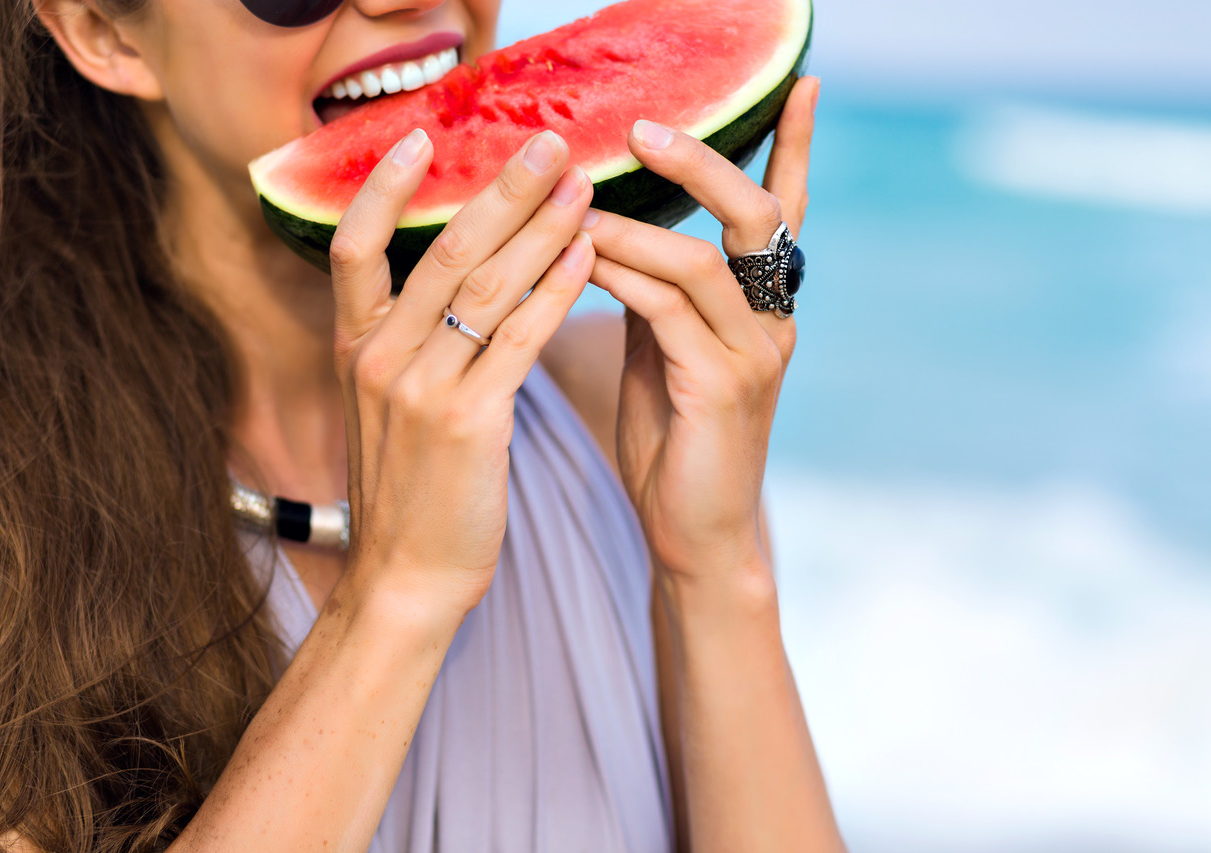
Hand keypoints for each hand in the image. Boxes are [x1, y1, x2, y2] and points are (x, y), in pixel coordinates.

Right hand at [329, 128, 594, 612]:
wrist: (405, 579)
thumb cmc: (408, 492)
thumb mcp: (385, 410)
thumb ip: (407, 346)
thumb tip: (448, 288)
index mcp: (355, 348)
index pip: (353, 245)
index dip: (383, 186)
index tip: (422, 133)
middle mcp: (379, 357)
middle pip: (442, 250)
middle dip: (499, 189)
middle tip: (545, 140)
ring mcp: (419, 388)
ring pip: (487, 285)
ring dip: (541, 227)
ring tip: (582, 183)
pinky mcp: (468, 422)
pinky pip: (520, 338)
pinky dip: (556, 290)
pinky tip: (589, 255)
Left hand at [583, 76, 819, 578]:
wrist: (693, 532)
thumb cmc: (673, 440)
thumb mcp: (662, 350)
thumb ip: (654, 293)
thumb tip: (611, 231)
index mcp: (761, 308)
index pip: (784, 212)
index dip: (795, 147)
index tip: (804, 81)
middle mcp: (770, 322)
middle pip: (756, 216)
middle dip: (702, 164)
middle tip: (642, 128)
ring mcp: (753, 355)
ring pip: (699, 261)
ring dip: (629, 225)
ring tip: (572, 202)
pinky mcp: (721, 388)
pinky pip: (665, 312)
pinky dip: (618, 278)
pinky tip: (580, 260)